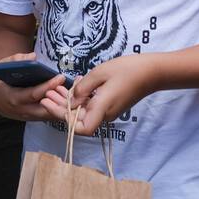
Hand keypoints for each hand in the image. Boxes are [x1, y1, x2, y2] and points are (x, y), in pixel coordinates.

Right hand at [0, 52, 67, 122]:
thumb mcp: (3, 65)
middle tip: (73, 86)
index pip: (33, 94)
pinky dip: (61, 107)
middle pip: (45, 108)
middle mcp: (22, 111)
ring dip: (63, 104)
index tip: (60, 77)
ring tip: (76, 90)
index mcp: (13, 98)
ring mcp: (30, 117)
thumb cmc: (1, 80)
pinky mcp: (36, 118)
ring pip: (50, 114)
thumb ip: (17, 59)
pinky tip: (71, 96)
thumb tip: (33, 56)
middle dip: (60, 99)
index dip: (47, 86)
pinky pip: (50, 114)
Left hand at [41, 53, 158, 135]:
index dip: (65, 120)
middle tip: (46, 93)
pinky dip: (80, 97)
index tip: (52, 104)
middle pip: (78, 119)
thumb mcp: (100, 73)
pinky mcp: (111, 104)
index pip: (81, 129)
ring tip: (55, 87)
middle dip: (60, 107)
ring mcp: (109, 110)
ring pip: (83, 111)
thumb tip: (71, 101)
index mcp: (102, 109)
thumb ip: (83, 88)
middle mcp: (105, 114)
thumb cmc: (128, 70)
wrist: (152, 72)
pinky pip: (92, 105)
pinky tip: (74, 83)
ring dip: (69, 101)